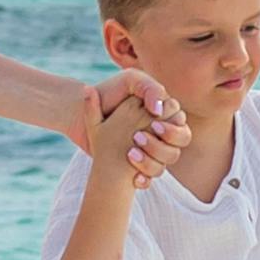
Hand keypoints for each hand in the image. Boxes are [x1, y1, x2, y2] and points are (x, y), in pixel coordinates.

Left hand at [78, 67, 187, 183]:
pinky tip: (134, 175)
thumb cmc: (107, 94)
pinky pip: (151, 176)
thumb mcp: (129, 81)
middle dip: (162, 145)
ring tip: (130, 154)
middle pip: (180, 142)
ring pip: (167, 161)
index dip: (171, 126)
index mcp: (161, 111)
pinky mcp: (138, 163)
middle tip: (138, 139)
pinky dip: (144, 178)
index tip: (154, 126)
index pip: (179, 121)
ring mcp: (149, 148)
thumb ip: (149, 88)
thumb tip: (159, 111)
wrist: (80, 114)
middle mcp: (158, 130)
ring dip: (152, 161)